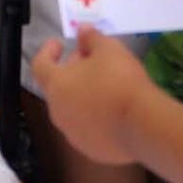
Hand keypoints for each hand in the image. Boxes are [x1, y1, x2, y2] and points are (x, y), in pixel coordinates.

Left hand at [32, 27, 152, 165]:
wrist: (142, 125)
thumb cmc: (119, 79)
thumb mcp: (108, 48)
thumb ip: (91, 38)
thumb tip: (83, 31)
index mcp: (56, 86)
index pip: (40, 66)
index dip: (47, 52)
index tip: (59, 44)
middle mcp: (59, 113)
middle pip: (58, 88)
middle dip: (71, 72)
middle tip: (91, 61)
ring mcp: (74, 135)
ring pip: (72, 110)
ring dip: (82, 95)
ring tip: (105, 85)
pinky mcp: (92, 151)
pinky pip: (89, 128)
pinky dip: (95, 117)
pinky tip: (114, 110)